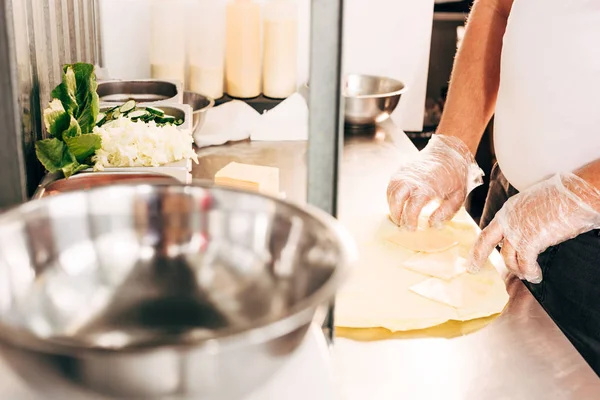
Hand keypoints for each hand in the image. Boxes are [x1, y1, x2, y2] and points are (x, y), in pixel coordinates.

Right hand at [387, 134, 482, 229]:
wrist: (448, 152)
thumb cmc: (455, 175)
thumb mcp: (458, 196)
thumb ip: (445, 212)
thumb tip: (432, 224)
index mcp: (428, 186)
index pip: (412, 207)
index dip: (409, 221)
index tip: (412, 229)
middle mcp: (413, 179)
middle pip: (396, 200)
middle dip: (397, 215)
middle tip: (402, 225)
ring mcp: (405, 173)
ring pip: (391, 193)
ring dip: (393, 207)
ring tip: (399, 216)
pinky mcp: (401, 171)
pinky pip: (391, 186)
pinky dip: (392, 197)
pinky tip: (399, 205)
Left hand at [469, 173, 599, 282]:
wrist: (577, 192)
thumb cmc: (565, 197)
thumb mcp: (537, 205)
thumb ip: (528, 219)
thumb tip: (532, 232)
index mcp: (510, 210)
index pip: (490, 229)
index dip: (481, 242)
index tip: (474, 253)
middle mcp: (508, 219)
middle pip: (486, 241)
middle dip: (477, 257)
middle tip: (472, 269)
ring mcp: (517, 230)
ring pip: (508, 257)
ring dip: (517, 269)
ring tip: (526, 275)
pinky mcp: (530, 240)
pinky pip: (526, 263)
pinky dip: (530, 271)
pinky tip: (536, 276)